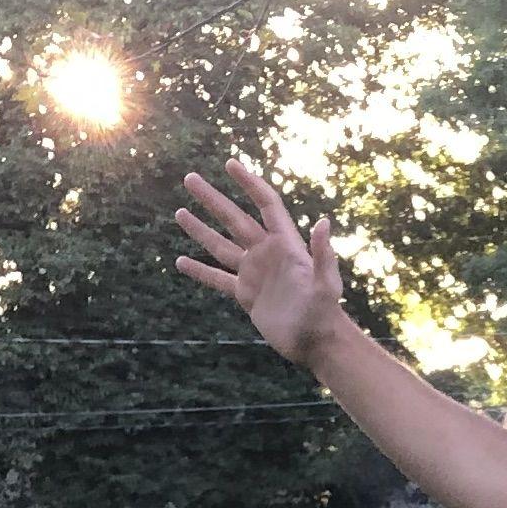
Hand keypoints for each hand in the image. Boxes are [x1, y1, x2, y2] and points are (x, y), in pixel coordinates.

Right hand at [174, 157, 348, 363]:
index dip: (249, 183)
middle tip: (190, 178)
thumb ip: (323, 254)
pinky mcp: (246, 295)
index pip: (266, 204)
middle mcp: (266, 254)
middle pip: (234, 219)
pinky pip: (218, 279)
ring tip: (179, 212)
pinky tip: (181, 261)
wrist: (316, 343)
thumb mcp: (327, 284)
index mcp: (285, 244)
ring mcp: (254, 273)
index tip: (230, 164)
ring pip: (221, 246)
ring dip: (200, 229)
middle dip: (212, 199)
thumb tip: (323, 222)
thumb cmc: (326, 313)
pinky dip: (200, 271)